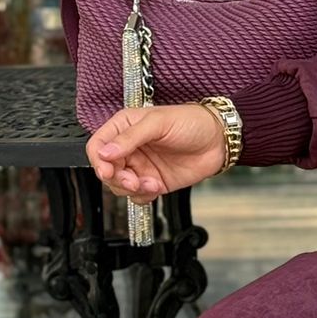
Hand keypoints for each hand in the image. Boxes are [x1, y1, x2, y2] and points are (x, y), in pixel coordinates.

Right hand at [85, 104, 226, 201]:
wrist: (219, 140)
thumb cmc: (192, 121)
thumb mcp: (159, 122)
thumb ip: (130, 137)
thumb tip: (106, 152)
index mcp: (124, 128)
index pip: (97, 146)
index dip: (99, 161)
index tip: (108, 170)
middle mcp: (129, 148)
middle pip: (106, 170)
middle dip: (117, 179)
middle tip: (133, 180)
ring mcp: (140, 166)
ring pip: (119, 186)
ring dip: (131, 189)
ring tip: (150, 183)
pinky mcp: (152, 182)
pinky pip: (136, 196)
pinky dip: (142, 196)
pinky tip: (156, 187)